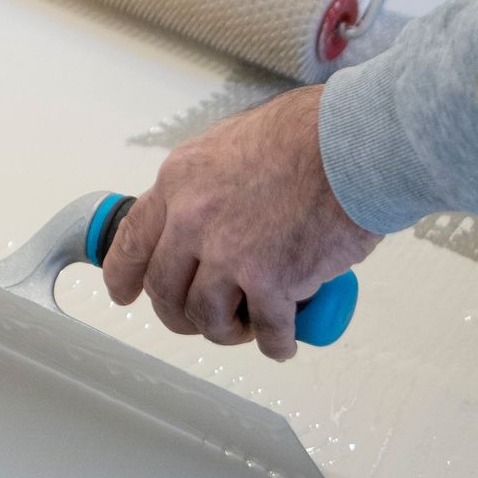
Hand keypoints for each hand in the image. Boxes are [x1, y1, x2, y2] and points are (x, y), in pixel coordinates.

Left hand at [103, 85, 380, 359]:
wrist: (353, 142)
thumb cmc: (307, 134)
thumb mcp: (230, 144)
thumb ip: (206, 183)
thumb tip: (205, 211)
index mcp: (179, 183)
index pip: (132, 240)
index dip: (125, 276)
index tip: (126, 294)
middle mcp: (193, 221)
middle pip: (166, 289)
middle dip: (180, 314)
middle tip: (203, 319)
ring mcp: (230, 255)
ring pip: (207, 316)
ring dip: (225, 331)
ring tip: (247, 328)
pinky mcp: (272, 281)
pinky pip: (267, 329)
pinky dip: (275, 342)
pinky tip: (283, 341)